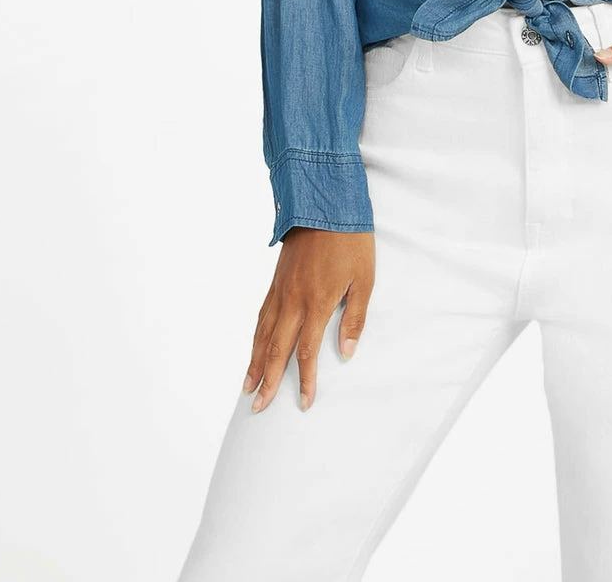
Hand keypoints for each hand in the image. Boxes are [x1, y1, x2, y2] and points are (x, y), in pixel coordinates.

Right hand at [242, 228, 374, 412]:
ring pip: (262, 334)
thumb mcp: (364, 278)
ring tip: (247, 387)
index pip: (307, 352)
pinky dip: (255, 336)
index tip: (304, 404)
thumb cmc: (350, 240)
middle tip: (258, 408)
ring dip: (254, 363)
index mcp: (317, 302)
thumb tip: (347, 353)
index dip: (305, 381)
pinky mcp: (276, 280)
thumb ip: (354, 318)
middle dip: (267, 382)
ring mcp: (280, 290)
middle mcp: (293, 300)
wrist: (325, 203)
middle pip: (276, 349)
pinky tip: (254, 347)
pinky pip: (261, 315)